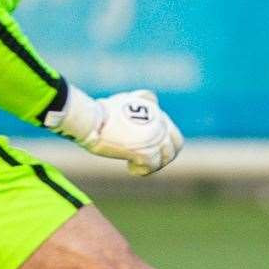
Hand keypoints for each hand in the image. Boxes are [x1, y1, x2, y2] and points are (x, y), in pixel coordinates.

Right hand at [46, 86, 183, 175]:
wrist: (92, 121)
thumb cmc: (102, 111)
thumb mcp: (126, 98)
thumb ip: (140, 100)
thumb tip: (152, 99)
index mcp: (155, 111)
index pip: (171, 131)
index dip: (163, 142)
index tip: (148, 146)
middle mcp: (159, 123)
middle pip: (176, 145)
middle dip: (164, 155)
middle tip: (148, 160)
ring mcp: (154, 138)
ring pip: (166, 157)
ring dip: (153, 163)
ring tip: (137, 164)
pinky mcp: (146, 152)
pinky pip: (152, 166)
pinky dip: (142, 169)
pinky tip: (131, 167)